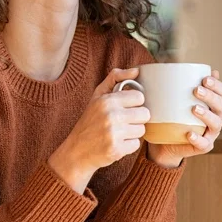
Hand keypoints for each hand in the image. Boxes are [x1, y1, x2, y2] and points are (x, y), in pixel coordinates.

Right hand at [48, 68, 150, 192]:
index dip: (134, 103)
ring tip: (119, 133)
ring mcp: (114, 133)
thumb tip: (136, 70)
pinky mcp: (117, 150)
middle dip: (136, 118)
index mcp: (107, 100)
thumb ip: (115, 78)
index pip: (139, 97)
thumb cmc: (89, 121)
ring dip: (133, 132)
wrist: (76, 151)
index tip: (126, 107)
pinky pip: (136, 144)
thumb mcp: (97, 96)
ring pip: (142, 130)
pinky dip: (128, 145)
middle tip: (123, 122)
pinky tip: (116, 143)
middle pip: (144, 114)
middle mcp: (111, 115)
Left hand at [147, 70, 221, 167]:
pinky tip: (189, 133)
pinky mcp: (203, 146)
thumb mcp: (172, 99)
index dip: (217, 85)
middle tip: (196, 90)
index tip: (205, 78)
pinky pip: (204, 144)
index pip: (221, 92)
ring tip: (194, 108)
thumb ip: (175, 85)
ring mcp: (210, 133)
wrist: (165, 142)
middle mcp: (215, 117)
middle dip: (210, 96)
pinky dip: (198, 139)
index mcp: (211, 103)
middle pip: (220, 105)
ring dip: (207, 115)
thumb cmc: (171, 115)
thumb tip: (173, 65)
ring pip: (216, 124)